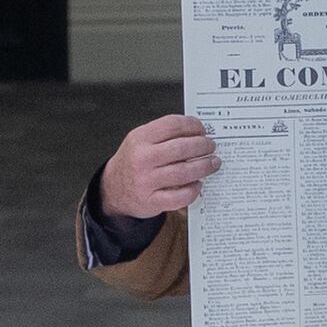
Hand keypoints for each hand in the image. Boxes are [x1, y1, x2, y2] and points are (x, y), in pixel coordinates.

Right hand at [100, 114, 218, 222]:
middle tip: (211, 147)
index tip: (202, 129)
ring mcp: (146, 181)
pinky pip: (180, 196)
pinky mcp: (152, 201)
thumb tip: (198, 133)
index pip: (173, 125)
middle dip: (203, 146)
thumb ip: (165, 135)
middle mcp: (142, 158)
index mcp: (140, 138)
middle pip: (182, 148)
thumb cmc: (133, 162)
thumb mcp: (141, 141)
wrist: (114, 189)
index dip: (193, 125)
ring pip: (184, 172)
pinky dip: (194, 190)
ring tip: (213, 163)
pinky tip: (198, 184)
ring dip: (204, 166)